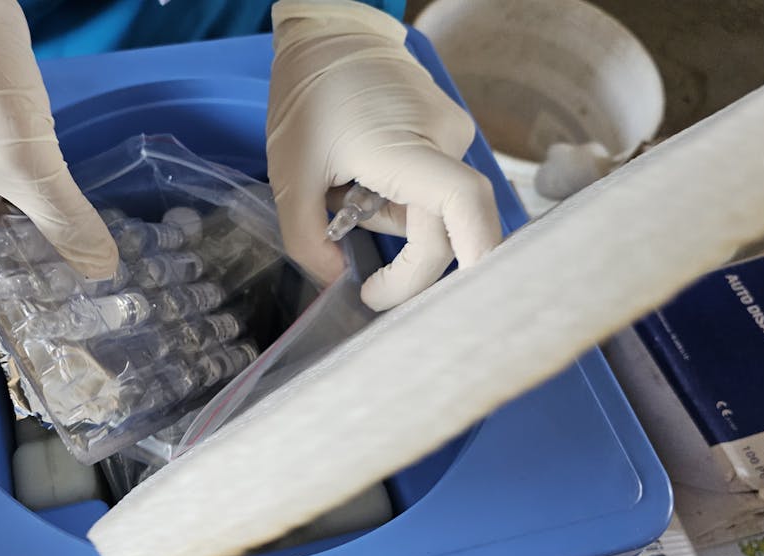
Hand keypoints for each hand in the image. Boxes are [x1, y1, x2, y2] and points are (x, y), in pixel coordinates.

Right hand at [0, 0, 117, 286]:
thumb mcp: (21, 161)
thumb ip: (64, 219)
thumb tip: (103, 270)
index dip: (22, 297)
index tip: (72, 319)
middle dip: (42, 270)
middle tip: (98, 302)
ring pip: (13, 223)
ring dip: (51, 237)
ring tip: (100, 270)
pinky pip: (23, 193)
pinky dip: (50, 207)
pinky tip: (88, 226)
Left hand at [266, 0, 501, 310]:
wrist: (329, 40)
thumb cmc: (307, 102)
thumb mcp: (288, 178)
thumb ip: (307, 240)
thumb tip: (336, 280)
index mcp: (404, 147)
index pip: (462, 204)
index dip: (474, 256)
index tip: (460, 306)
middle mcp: (444, 141)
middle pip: (445, 231)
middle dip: (406, 270)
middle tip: (367, 294)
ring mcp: (453, 136)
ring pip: (435, 214)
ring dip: (392, 224)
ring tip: (346, 192)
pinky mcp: (450, 136)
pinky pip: (432, 192)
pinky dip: (401, 204)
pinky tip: (366, 183)